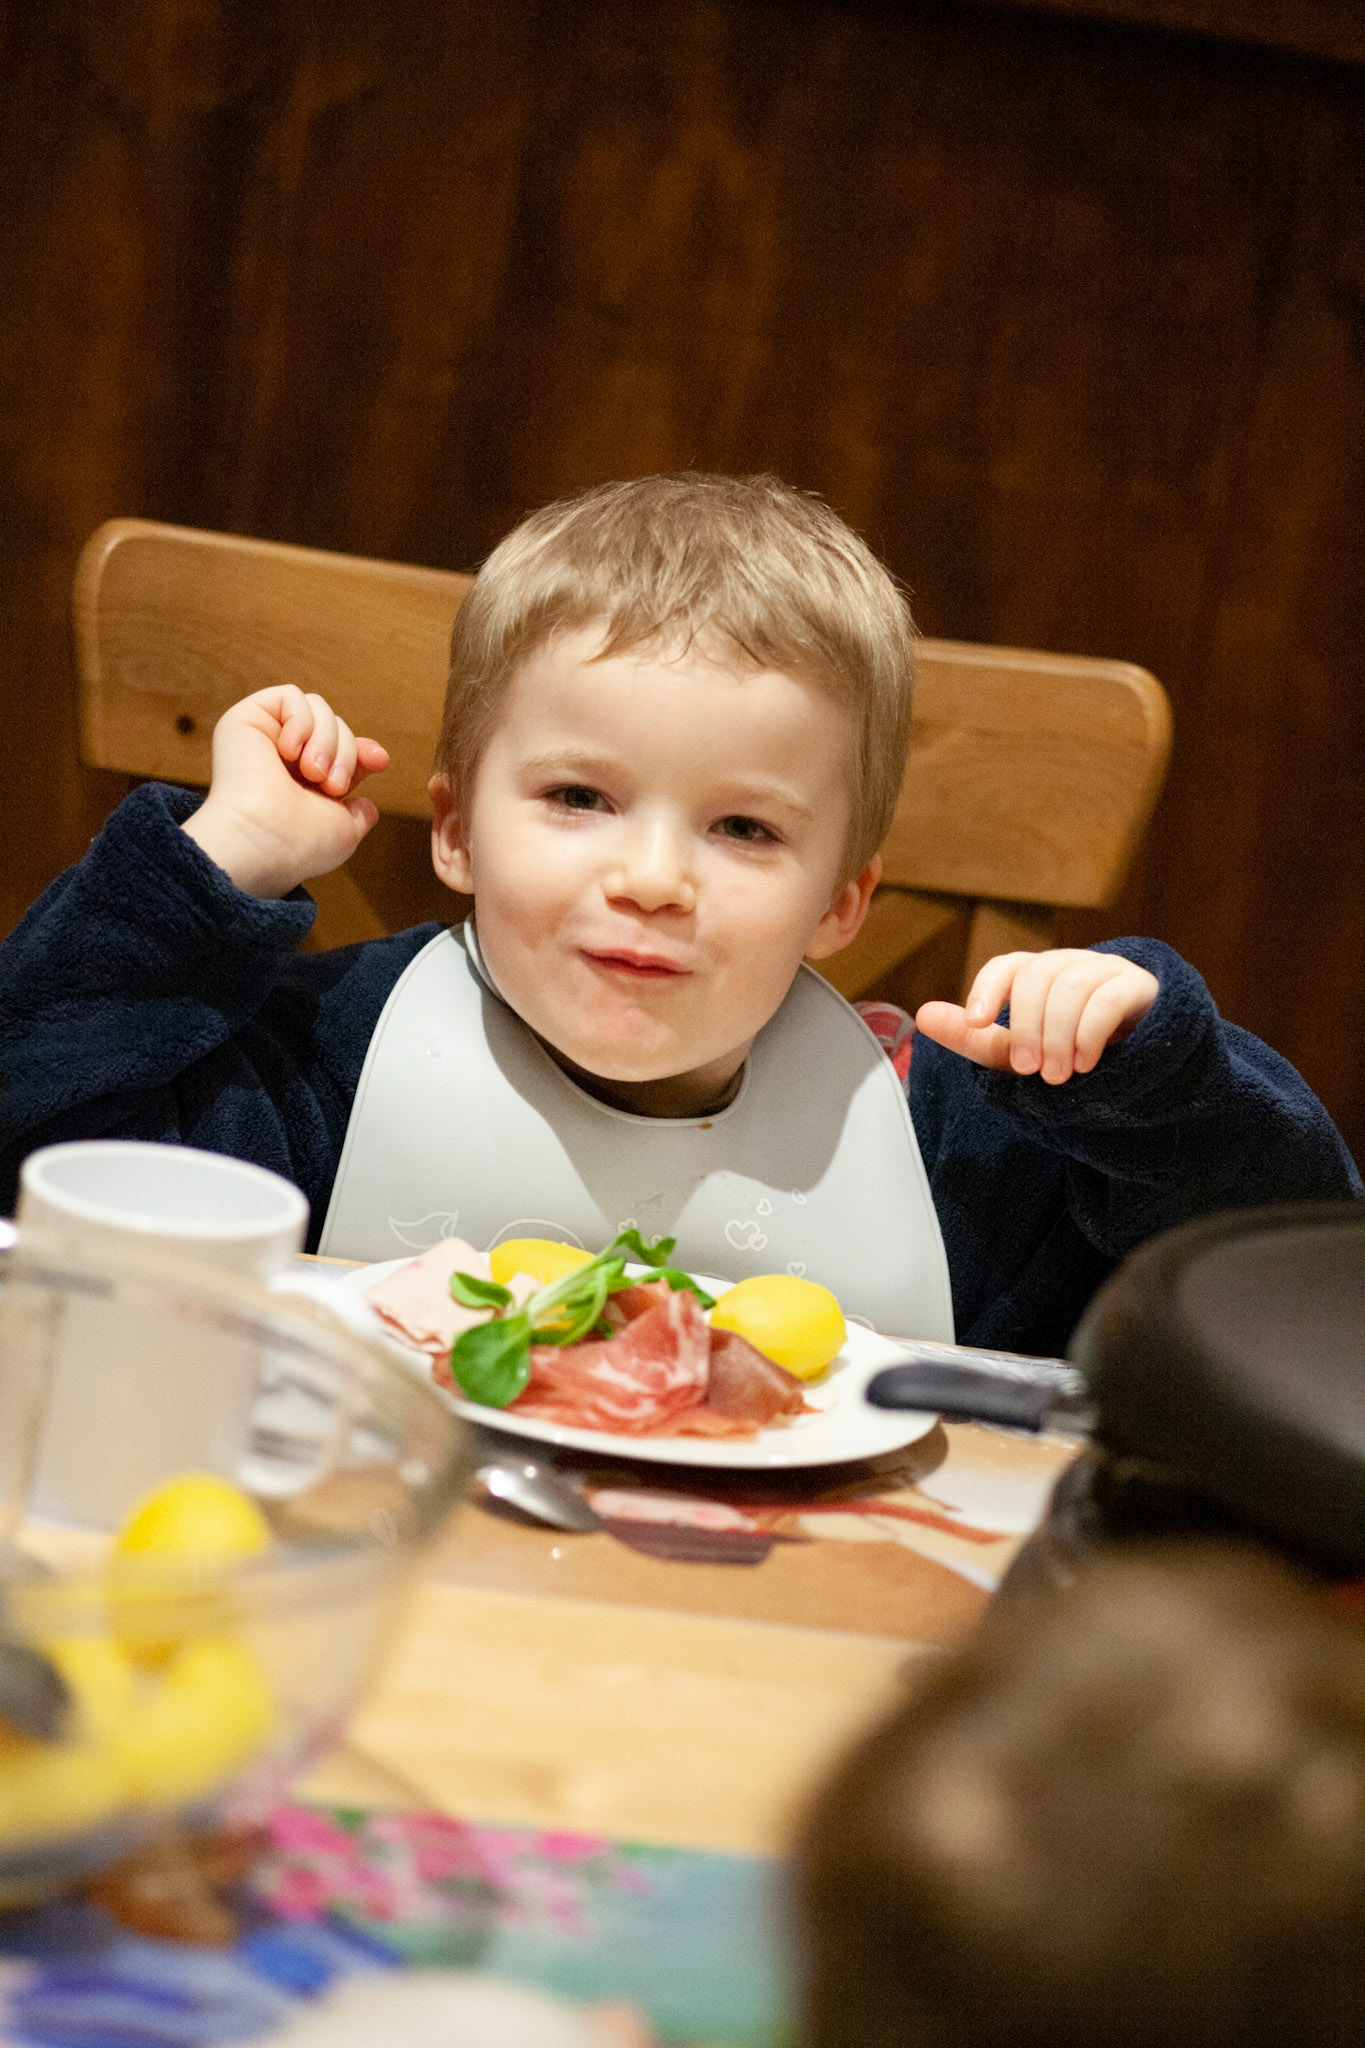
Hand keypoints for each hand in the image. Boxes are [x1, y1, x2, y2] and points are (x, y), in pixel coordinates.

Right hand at [181, 687, 388, 896]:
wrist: (261, 841)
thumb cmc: (299, 843)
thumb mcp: (343, 830)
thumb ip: (358, 814)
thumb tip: (367, 805)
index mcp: (301, 783)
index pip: (341, 749)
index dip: (362, 750)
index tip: (379, 761)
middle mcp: (281, 759)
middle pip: (335, 726)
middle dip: (346, 752)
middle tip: (332, 785)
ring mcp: (263, 737)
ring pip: (317, 708)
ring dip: (326, 740)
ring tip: (312, 773)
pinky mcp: (245, 719)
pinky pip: (291, 696)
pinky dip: (302, 721)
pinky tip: (288, 752)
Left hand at [915, 949, 1159, 1083]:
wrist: (1143, 1066)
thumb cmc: (1071, 1053)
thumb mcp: (1020, 1053)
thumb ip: (975, 1038)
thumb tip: (922, 1015)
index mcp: (1039, 975)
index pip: (1008, 965)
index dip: (988, 988)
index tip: (977, 1023)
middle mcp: (1071, 964)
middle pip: (1038, 975)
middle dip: (1027, 1026)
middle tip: (1031, 1071)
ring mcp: (1107, 971)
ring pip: (1071, 985)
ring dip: (1058, 1034)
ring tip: (1058, 1075)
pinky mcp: (1140, 988)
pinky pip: (1109, 998)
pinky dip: (1089, 1033)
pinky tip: (1084, 1063)